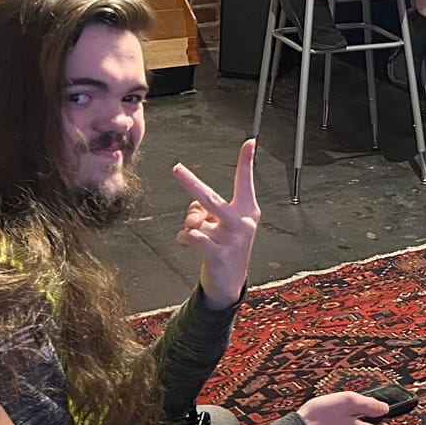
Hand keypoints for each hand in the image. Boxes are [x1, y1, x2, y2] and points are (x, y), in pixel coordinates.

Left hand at [173, 138, 259, 310]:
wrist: (229, 282)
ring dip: (189, 226)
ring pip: (194, 220)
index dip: (246, 161)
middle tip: (175, 168)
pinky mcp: (219, 254)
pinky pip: (190, 237)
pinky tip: (194, 247)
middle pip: (209, 197)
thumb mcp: (219, 225)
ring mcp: (232, 239)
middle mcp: (242, 222)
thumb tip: (192, 219)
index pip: (245, 181)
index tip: (250, 142)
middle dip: (189, 182)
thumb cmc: (225, 245)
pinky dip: (185, 239)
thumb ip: (204, 214)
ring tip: (201, 237)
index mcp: (248, 210)